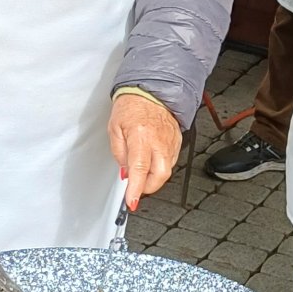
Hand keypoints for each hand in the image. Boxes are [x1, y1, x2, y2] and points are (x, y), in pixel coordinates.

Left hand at [109, 94, 181, 210]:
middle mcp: (159, 141)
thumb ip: (119, 153)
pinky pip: (170, 161)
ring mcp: (171, 142)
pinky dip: (160, 167)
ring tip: (142, 170)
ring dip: (154, 177)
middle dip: (148, 188)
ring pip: (167, 171)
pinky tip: (152, 161)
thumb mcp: (114, 129)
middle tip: (136, 187)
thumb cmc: (132, 105)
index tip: (131, 201)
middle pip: (160, 176)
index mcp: (141, 136)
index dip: (136, 189)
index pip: (140, 169)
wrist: (152, 91)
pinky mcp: (177, 142)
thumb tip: (125, 172)